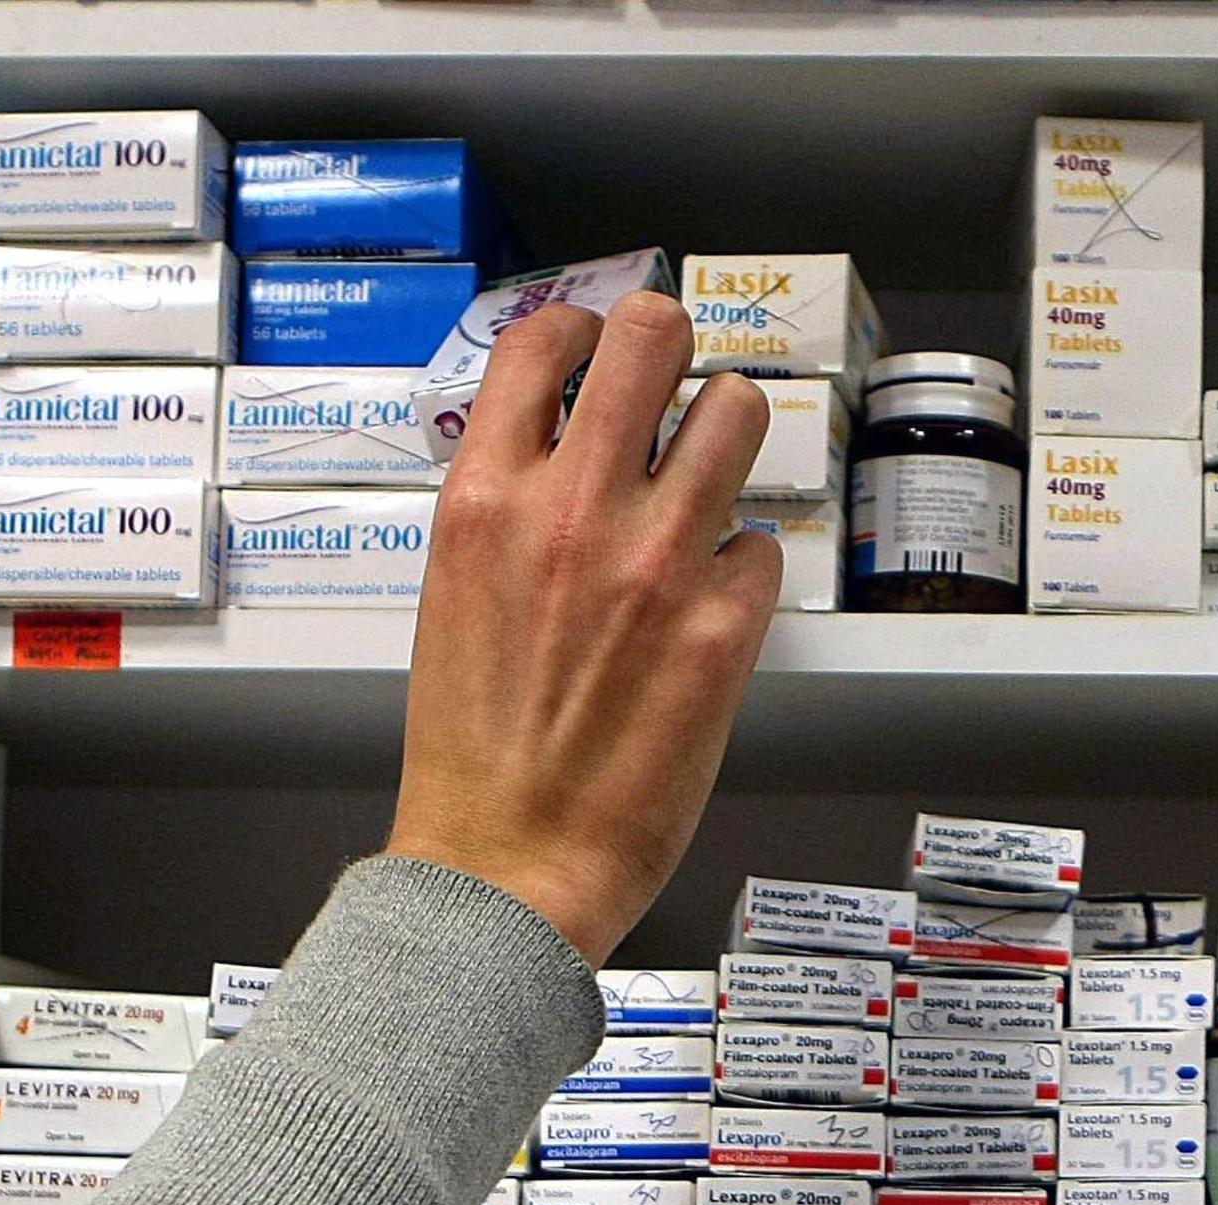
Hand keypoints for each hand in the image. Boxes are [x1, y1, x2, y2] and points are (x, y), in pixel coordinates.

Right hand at [390, 291, 781, 961]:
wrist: (505, 861)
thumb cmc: (474, 751)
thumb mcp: (455, 593)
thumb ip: (508, 509)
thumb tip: (557, 451)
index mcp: (486, 499)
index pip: (544, 340)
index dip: (584, 330)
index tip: (599, 345)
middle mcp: (572, 510)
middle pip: (650, 335)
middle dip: (671, 346)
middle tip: (674, 384)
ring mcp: (655, 562)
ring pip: (735, 412)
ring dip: (728, 432)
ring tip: (713, 472)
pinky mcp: (722, 628)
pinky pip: (761, 543)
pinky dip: (743, 566)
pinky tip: (714, 601)